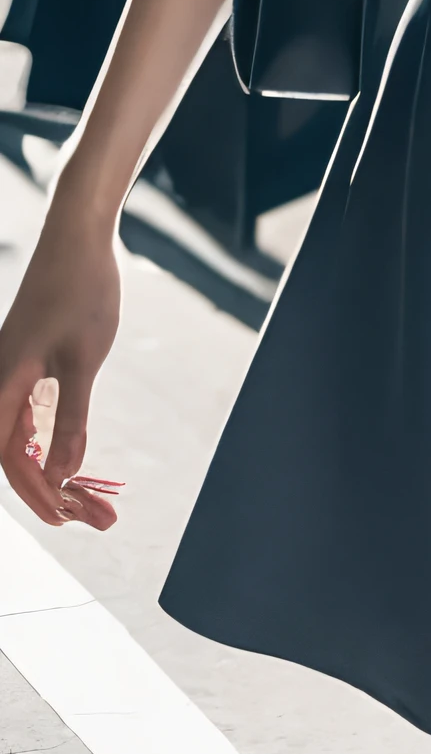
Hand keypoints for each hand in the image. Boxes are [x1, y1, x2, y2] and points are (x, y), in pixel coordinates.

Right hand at [0, 195, 125, 530]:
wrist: (78, 233)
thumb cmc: (82, 290)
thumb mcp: (83, 360)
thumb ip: (71, 418)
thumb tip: (63, 474)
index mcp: (5, 383)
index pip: (12, 459)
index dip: (39, 495)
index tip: (70, 520)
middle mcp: (0, 380)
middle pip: (17, 455)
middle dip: (53, 491)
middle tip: (97, 518)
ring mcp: (12, 370)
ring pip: (24, 436)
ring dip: (56, 469)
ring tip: (95, 499)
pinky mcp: (27, 360)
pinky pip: (29, 415)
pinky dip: (51, 441)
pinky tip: (70, 458)